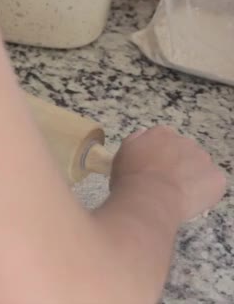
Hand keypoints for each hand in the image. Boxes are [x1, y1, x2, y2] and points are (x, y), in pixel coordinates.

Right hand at [110, 125, 225, 220]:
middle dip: (177, 164)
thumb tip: (143, 135)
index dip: (157, 155)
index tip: (150, 168)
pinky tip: (187, 202)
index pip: (162, 139)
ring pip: (199, 167)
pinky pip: (211, 184)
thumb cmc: (129, 179)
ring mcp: (203, 158)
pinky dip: (203, 193)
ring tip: (174, 195)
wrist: (148, 200)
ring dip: (190, 177)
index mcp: (160, 133)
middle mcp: (184, 141)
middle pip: (183, 151)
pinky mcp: (216, 178)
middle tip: (163, 183)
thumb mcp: (121, 155)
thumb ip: (134, 142)